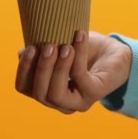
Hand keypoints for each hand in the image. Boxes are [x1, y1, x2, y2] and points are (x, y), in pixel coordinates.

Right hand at [15, 31, 131, 113]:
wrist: (114, 52)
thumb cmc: (82, 50)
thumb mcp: (57, 46)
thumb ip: (40, 51)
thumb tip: (23, 52)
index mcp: (47, 91)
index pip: (24, 88)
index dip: (23, 70)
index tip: (29, 48)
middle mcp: (60, 102)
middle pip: (39, 94)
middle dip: (41, 69)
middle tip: (48, 46)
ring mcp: (78, 102)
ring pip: (56, 94)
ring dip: (57, 68)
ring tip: (64, 46)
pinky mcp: (94, 93)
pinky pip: (80, 77)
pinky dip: (78, 56)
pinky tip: (79, 36)